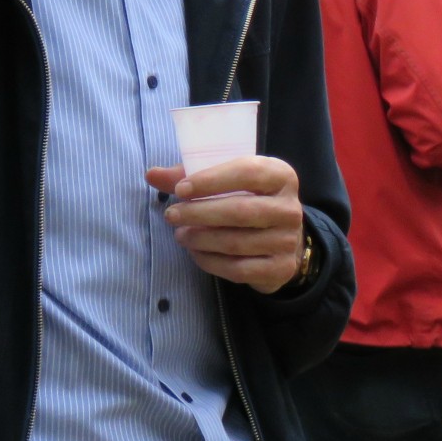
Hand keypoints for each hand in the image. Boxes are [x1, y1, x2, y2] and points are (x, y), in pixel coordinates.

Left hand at [147, 157, 305, 293]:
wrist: (282, 239)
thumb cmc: (249, 200)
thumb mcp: (227, 181)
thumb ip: (190, 176)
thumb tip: (151, 175)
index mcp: (280, 176)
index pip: (247, 172)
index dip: (211, 181)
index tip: (180, 190)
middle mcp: (290, 208)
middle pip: (240, 211)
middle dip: (199, 214)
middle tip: (171, 215)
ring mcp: (288, 240)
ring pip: (236, 242)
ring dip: (201, 239)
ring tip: (180, 235)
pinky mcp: (280, 268)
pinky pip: (239, 268)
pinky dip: (211, 262)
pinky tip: (195, 253)